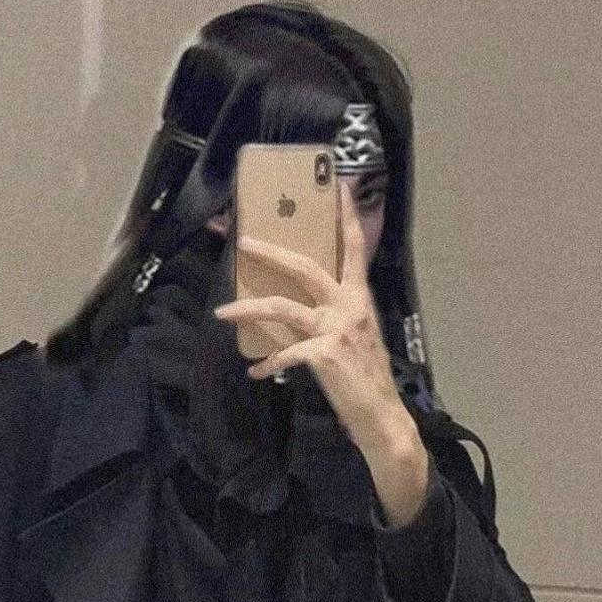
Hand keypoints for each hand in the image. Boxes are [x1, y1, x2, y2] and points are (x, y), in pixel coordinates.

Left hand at [215, 184, 428, 525]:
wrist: (381, 416)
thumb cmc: (366, 376)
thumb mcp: (355, 335)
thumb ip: (334, 313)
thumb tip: (302, 302)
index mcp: (359, 298)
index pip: (355, 248)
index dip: (346, 216)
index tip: (337, 185)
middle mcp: (350, 307)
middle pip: (306, 267)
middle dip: (271, 251)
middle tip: (242, 240)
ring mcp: (337, 330)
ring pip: (283, 307)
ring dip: (248, 308)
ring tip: (221, 313)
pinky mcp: (325, 355)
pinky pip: (285, 353)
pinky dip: (266, 362)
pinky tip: (255, 371)